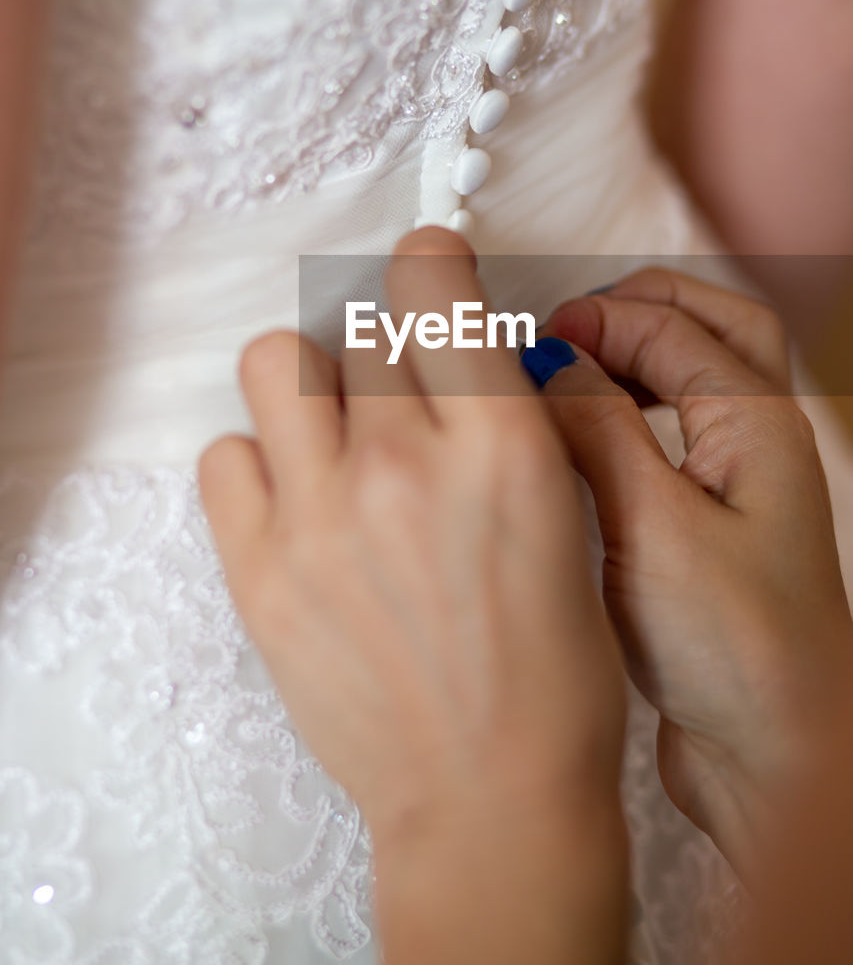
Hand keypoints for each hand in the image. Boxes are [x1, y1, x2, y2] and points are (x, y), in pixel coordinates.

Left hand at [198, 227, 627, 964]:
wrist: (489, 796)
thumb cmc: (553, 668)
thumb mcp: (565, 516)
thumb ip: (510, 419)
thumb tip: (461, 349)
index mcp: (500, 444)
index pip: (432, 286)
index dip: (427, 265)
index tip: (426, 276)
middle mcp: (403, 464)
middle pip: (355, 326)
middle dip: (382, 349)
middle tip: (399, 400)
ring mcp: (320, 517)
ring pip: (276, 361)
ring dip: (309, 382)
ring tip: (335, 435)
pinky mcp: (260, 572)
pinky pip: (225, 455)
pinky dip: (259, 463)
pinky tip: (301, 503)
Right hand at [536, 267, 852, 875]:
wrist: (776, 759)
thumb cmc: (736, 651)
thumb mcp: (652, 525)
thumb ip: (597, 431)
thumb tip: (546, 362)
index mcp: (758, 426)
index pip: (675, 328)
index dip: (599, 319)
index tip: (533, 339)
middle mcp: (758, 443)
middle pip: (714, 326)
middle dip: (639, 307)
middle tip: (567, 325)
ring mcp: (739, 484)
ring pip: (695, 378)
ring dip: (636, 356)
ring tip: (568, 371)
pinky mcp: (710, 527)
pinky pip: (675, 434)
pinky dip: (631, 411)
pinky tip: (583, 442)